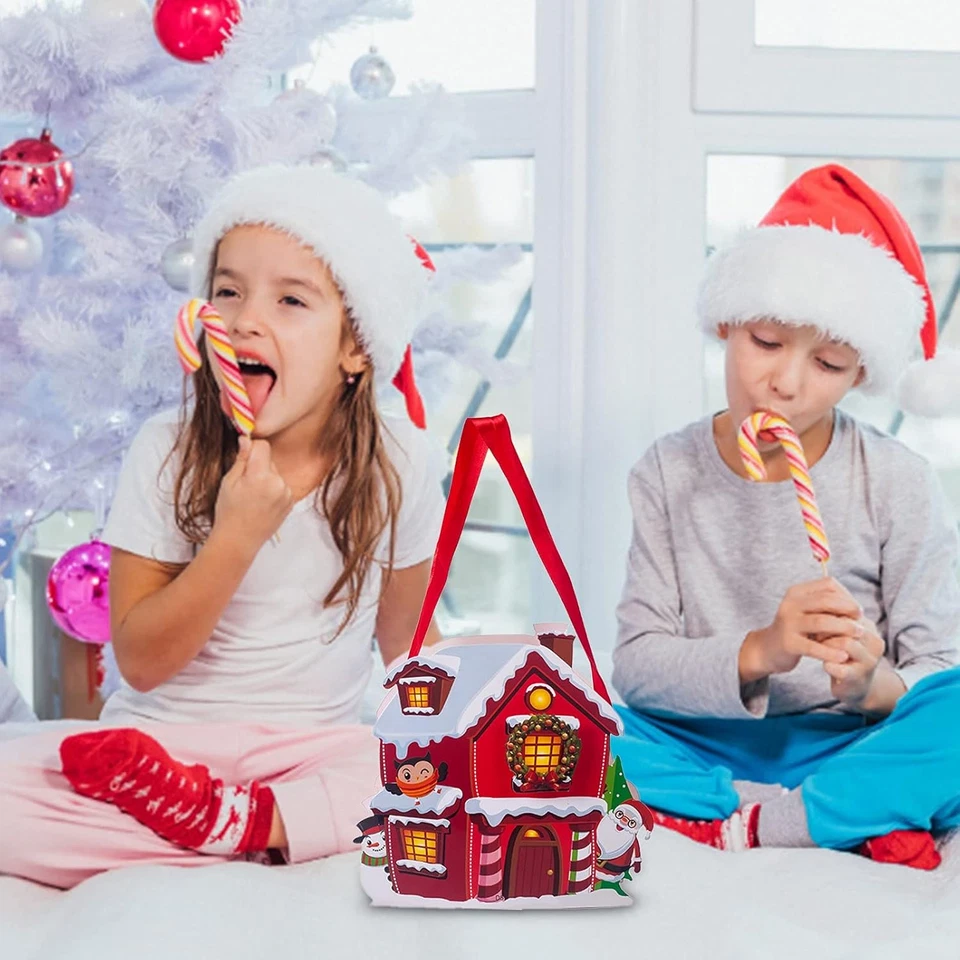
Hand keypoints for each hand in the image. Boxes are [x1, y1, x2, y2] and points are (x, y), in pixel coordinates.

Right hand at [213, 436, 293, 553]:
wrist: (239, 541)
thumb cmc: (229, 513)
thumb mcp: (229, 482)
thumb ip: (242, 459)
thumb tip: (247, 439)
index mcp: (261, 476)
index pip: (263, 446)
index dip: (252, 448)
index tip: (244, 455)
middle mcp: (278, 483)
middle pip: (269, 460)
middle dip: (258, 466)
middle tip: (245, 484)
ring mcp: (287, 493)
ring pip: (276, 473)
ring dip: (266, 478)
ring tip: (253, 496)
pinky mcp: (291, 501)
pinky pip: (281, 486)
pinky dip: (273, 489)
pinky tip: (262, 502)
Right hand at [740, 578, 861, 682]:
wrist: (769, 648)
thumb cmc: (796, 628)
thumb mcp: (807, 611)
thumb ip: (826, 604)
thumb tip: (855, 605)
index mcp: (796, 592)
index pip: (827, 585)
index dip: (846, 595)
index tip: (857, 608)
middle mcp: (790, 605)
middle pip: (825, 601)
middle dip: (848, 609)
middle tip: (862, 618)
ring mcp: (788, 624)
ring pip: (821, 622)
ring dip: (844, 628)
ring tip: (859, 634)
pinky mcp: (788, 643)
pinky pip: (813, 647)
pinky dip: (831, 652)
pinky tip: (843, 656)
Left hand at [820, 617, 887, 708]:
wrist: (856, 685)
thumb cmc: (843, 653)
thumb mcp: (841, 633)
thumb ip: (834, 619)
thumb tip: (816, 604)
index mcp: (870, 628)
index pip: (848, 611)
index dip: (829, 614)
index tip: (816, 619)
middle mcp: (874, 643)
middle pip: (847, 625)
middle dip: (826, 628)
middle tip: (815, 635)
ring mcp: (869, 661)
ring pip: (845, 643)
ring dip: (826, 645)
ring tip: (819, 648)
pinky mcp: (858, 677)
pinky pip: (840, 667)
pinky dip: (828, 664)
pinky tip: (825, 665)